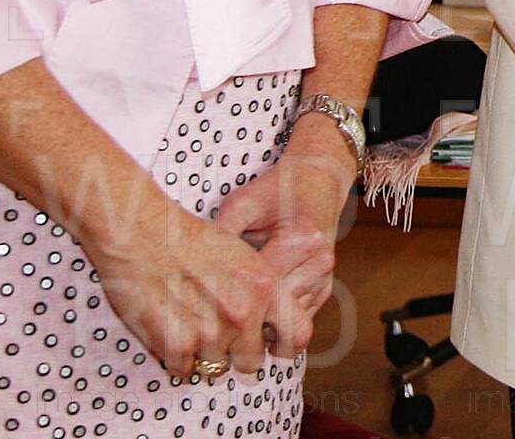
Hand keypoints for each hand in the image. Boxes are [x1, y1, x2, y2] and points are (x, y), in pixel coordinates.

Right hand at [86, 201, 284, 379]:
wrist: (142, 235)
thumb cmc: (192, 242)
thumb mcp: (244, 257)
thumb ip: (264, 292)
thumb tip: (275, 324)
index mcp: (265, 287)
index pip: (297, 336)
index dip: (285, 346)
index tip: (272, 345)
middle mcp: (242, 313)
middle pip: (252, 362)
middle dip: (237, 353)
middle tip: (219, 332)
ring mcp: (209, 332)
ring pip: (216, 368)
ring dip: (204, 354)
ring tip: (191, 323)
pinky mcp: (175, 345)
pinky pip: (184, 370)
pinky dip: (177, 357)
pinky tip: (171, 328)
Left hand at [212, 119, 357, 357]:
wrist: (318, 180)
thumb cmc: (277, 190)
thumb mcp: (242, 204)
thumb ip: (220, 235)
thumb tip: (189, 269)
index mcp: (298, 240)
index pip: (260, 288)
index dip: (230, 305)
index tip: (204, 315)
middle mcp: (317, 262)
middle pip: (275, 310)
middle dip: (244, 322)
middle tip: (212, 334)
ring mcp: (324, 276)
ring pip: (288, 320)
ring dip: (262, 327)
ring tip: (230, 332)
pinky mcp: (325, 286)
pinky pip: (298, 318)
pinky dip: (276, 322)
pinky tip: (253, 321)